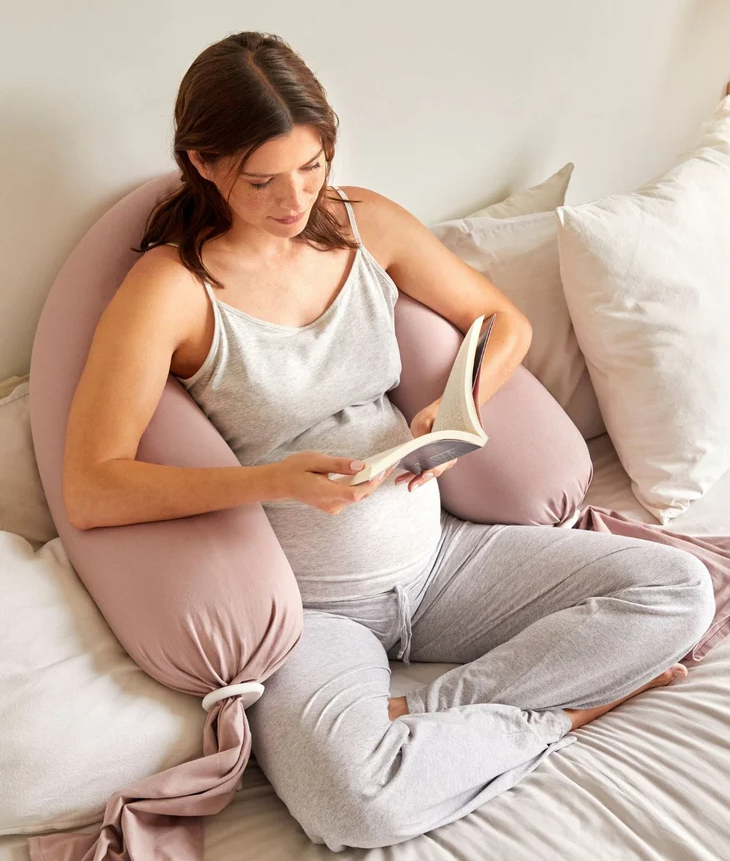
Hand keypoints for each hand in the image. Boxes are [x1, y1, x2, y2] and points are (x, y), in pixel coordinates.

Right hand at [273, 451, 397, 514]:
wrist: (280, 483)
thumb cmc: (295, 469)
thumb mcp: (316, 460)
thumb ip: (338, 465)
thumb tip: (360, 466)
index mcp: (326, 493)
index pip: (355, 494)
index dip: (370, 484)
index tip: (382, 472)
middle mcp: (331, 504)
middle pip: (360, 495)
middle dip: (375, 481)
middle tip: (389, 465)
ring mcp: (332, 507)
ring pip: (357, 496)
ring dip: (368, 483)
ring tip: (382, 468)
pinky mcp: (332, 505)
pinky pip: (350, 496)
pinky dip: (360, 486)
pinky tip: (366, 474)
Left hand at [394, 397, 457, 491]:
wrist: (439, 412)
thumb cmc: (434, 414)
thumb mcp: (426, 420)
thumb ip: (423, 432)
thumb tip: (418, 444)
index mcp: (450, 446)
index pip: (442, 461)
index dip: (433, 469)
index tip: (425, 474)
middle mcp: (448, 456)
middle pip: (434, 471)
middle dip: (421, 479)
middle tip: (410, 486)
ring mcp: (440, 459)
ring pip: (427, 473)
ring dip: (414, 478)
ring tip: (399, 481)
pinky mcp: (431, 459)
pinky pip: (423, 469)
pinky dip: (412, 474)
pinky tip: (401, 478)